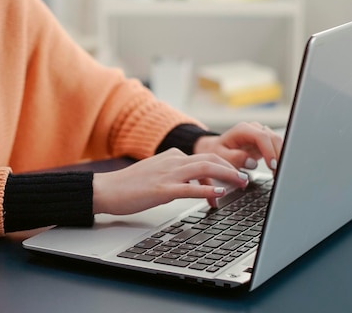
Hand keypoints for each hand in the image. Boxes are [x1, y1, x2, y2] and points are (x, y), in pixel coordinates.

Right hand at [92, 148, 248, 214]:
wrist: (106, 189)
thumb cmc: (129, 185)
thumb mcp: (156, 173)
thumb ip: (176, 174)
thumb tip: (195, 184)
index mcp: (171, 156)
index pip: (204, 158)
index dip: (223, 167)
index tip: (233, 178)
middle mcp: (172, 162)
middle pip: (210, 159)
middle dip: (231, 168)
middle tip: (245, 178)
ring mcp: (167, 175)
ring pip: (205, 169)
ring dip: (227, 176)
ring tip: (240, 184)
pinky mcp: (161, 190)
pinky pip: (190, 189)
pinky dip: (207, 191)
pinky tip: (218, 195)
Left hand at [194, 122, 282, 171]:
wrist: (215, 149)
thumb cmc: (216, 151)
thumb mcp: (219, 156)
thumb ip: (234, 158)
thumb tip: (251, 162)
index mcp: (242, 129)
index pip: (262, 136)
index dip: (269, 151)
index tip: (272, 166)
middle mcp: (254, 129)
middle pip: (273, 138)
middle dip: (278, 156)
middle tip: (277, 173)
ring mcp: (260, 134)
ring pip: (278, 142)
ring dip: (280, 157)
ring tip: (277, 174)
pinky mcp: (265, 142)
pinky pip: (276, 148)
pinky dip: (278, 158)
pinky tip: (276, 170)